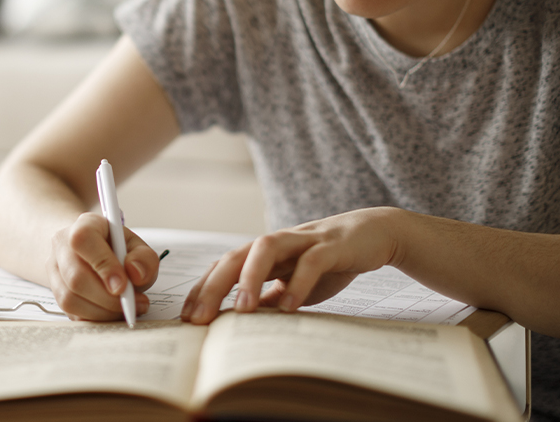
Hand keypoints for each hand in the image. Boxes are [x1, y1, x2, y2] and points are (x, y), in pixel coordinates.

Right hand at [47, 212, 160, 320]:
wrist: (94, 254)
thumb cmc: (116, 249)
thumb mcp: (137, 247)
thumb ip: (143, 258)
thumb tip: (135, 274)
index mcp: (84, 225)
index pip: (83, 240)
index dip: (103, 265)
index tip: (122, 286)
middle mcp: (62, 245)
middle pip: (76, 276)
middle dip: (107, 298)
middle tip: (131, 302)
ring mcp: (55, 270)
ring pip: (70, 298)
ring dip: (102, 311)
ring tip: (125, 308)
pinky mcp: (55, 293)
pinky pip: (71, 312)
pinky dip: (95, 317)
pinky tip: (111, 312)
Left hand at [181, 207, 404, 324]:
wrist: (373, 234)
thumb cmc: (329, 262)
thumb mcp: (293, 285)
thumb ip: (269, 300)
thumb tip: (241, 325)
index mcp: (263, 254)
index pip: (223, 269)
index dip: (202, 290)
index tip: (186, 319)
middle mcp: (276, 243)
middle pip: (235, 257)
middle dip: (213, 287)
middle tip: (200, 319)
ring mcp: (302, 240)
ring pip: (266, 249)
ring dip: (250, 278)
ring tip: (242, 311)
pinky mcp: (331, 245)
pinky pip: (311, 261)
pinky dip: (298, 282)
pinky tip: (290, 307)